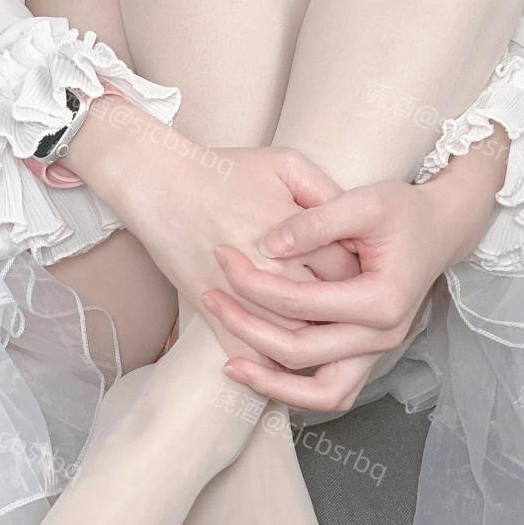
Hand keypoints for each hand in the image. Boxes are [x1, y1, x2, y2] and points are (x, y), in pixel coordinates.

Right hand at [118, 139, 357, 331]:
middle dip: (337, 310)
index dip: (359, 275)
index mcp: (296, 240)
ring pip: (287, 339)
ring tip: (320, 325)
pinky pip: (244, 350)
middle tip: (345, 300)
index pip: (346, 274)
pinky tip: (278, 353)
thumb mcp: (285, 164)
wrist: (161, 184)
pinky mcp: (211, 311)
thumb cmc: (224, 170)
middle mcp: (271, 275)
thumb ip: (324, 192)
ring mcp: (239, 298)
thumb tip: (353, 224)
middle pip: (321, 311)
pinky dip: (264, 361)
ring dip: (307, 338)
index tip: (362, 269)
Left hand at [204, 177, 472, 411]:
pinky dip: (294, 389)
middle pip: (302, 355)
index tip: (222, 258)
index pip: (301, 304)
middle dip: (247, 328)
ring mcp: (378, 352)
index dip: (255, 284)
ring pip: (322, 394)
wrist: (439, 228)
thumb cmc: (402, 210)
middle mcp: (383, 336)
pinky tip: (258, 368)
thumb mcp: (364, 201)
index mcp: (382, 300)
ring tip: (229, 366)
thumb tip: (268, 245)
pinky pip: (330, 390)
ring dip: (272, 384)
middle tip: (208, 298)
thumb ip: (316, 222)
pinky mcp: (368, 355)